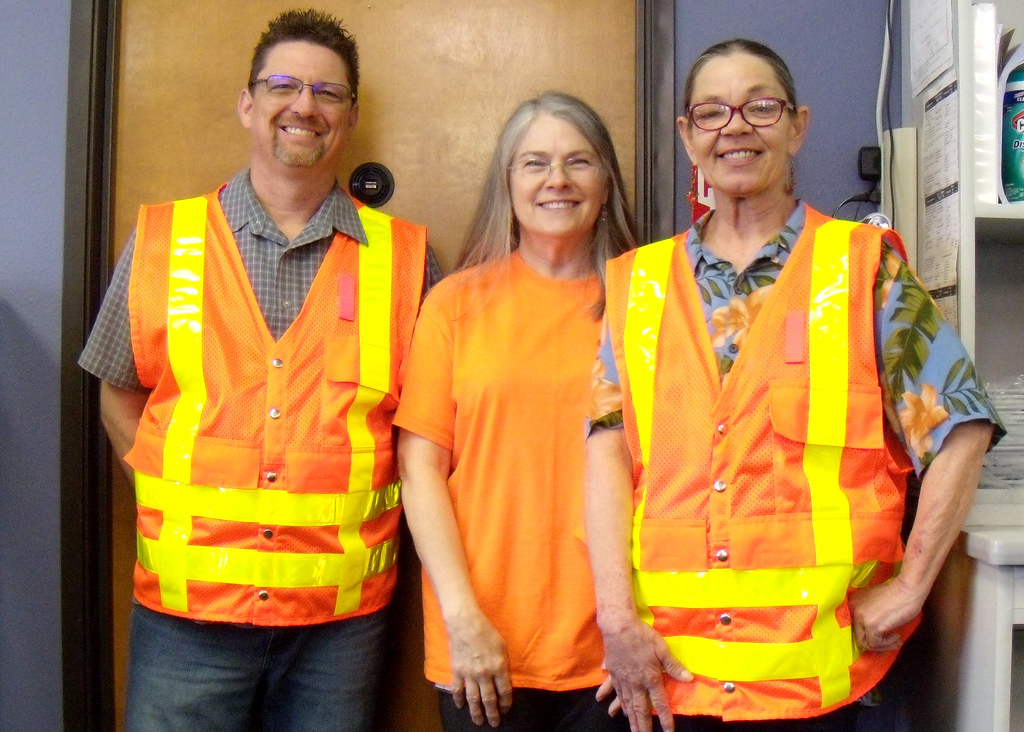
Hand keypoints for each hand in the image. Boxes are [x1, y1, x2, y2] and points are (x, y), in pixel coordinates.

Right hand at [446, 609, 512, 726]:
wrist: (465, 623)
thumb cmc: (487, 631)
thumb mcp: (502, 647)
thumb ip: (503, 665)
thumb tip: (503, 679)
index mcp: (499, 667)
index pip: (505, 691)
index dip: (506, 703)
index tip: (505, 709)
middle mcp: (485, 674)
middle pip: (489, 699)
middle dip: (492, 713)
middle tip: (494, 723)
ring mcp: (469, 674)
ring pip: (473, 699)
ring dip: (476, 712)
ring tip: (478, 721)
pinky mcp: (457, 671)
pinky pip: (457, 690)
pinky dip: (458, 699)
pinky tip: (460, 706)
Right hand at [600, 616, 691, 731]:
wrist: (618, 626)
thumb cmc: (642, 635)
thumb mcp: (662, 649)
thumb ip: (674, 666)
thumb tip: (690, 679)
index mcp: (651, 678)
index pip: (660, 703)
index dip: (666, 719)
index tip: (669, 731)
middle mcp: (637, 683)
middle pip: (641, 709)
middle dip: (643, 725)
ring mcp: (624, 679)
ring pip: (627, 704)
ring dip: (631, 718)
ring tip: (632, 729)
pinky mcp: (614, 673)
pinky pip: (616, 693)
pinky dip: (618, 703)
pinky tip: (616, 710)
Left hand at [847, 577, 921, 653]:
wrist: (908, 589)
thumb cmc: (899, 595)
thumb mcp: (879, 603)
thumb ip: (873, 617)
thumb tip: (876, 639)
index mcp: (853, 602)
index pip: (856, 626)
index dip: (869, 636)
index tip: (883, 640)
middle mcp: (853, 609)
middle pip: (859, 636)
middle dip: (876, 644)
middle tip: (892, 642)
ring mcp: (861, 617)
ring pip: (866, 643)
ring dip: (883, 646)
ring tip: (896, 641)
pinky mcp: (871, 625)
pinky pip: (875, 643)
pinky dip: (887, 644)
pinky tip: (897, 636)